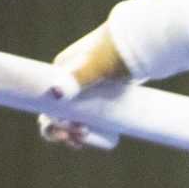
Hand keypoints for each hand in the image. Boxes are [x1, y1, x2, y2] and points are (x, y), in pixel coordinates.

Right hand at [37, 25, 124, 152]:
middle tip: (76, 141)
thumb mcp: (96, 67)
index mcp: (59, 73)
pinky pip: (86, 112)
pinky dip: (84, 126)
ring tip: (80, 142)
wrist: (142, 45)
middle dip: (60, 130)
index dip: (52, 123)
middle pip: (56, 111)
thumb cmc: (117, 55)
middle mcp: (68, 79)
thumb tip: (55, 94)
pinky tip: (88, 137)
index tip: (66, 133)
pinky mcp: (100, 91)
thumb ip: (77, 78)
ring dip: (71, 131)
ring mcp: (84, 86)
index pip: (46, 104)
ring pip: (71, 114)